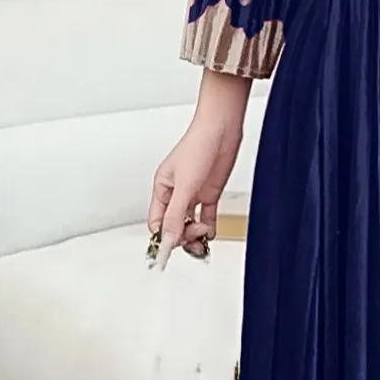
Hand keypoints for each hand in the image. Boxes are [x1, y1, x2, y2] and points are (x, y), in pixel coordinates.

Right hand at [148, 99, 244, 270]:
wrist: (223, 129)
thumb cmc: (199, 145)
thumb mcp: (184, 185)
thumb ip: (175, 215)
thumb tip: (167, 239)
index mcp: (162, 188)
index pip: (157, 222)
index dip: (163, 237)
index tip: (170, 249)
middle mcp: (176, 193)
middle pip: (173, 225)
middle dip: (183, 235)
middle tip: (195, 235)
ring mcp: (194, 194)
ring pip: (190, 224)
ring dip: (196, 233)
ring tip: (204, 233)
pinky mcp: (209, 194)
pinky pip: (206, 217)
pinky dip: (208, 227)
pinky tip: (210, 231)